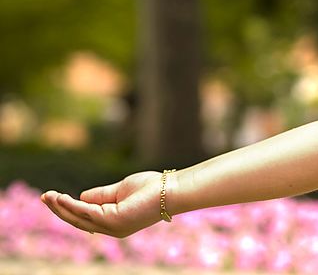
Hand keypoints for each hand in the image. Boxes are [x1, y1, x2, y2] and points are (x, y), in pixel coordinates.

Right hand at [41, 171, 167, 237]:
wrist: (172, 190)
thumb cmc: (152, 188)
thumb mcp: (121, 190)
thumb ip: (101, 195)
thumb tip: (81, 196)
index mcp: (114, 223)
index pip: (86, 219)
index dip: (69, 210)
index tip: (54, 198)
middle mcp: (111, 229)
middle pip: (79, 221)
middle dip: (60, 210)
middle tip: (44, 197)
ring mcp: (112, 227)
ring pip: (80, 218)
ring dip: (62, 207)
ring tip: (48, 196)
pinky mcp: (114, 220)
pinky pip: (88, 212)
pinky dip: (73, 205)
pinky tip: (61, 198)